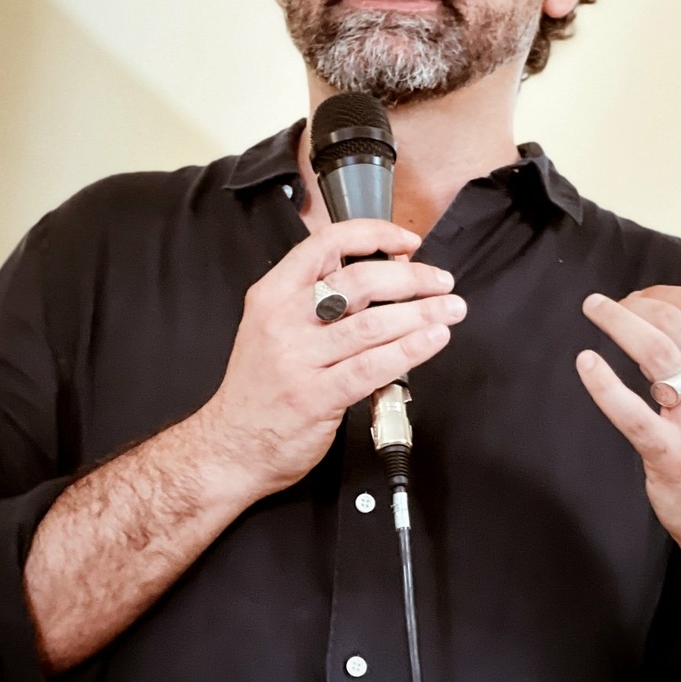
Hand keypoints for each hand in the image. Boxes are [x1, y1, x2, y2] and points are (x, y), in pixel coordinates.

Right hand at [199, 218, 465, 499]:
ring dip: (422, 313)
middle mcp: (284, 320)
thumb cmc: (258, 388)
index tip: (406, 242)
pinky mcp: (317, 395)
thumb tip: (378, 278)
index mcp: (273, 295)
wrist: (229, 446)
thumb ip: (313, 301)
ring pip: (372, 323)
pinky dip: (410, 349)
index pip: (326, 245)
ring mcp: (300, 359)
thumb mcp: (270, 327)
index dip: (374, 235)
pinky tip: (433, 340)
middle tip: (441, 282)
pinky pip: (373, 366)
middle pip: (359, 281)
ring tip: (451, 310)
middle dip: (411, 278)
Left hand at [577, 286, 680, 608]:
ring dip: (617, 322)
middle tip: (611, 306)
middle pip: (675, 322)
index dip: (666, 292)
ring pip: (654, 351)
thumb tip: (679, 321)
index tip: (642, 296)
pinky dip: (603, 384)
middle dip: (636, 304)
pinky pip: (631, 411)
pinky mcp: (672, 455)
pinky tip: (586, 363)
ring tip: (594, 309)